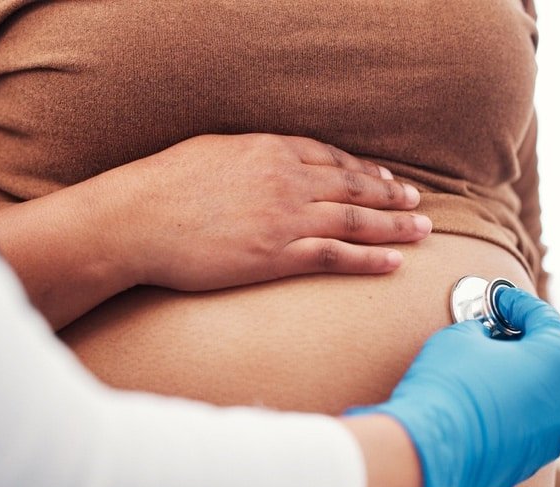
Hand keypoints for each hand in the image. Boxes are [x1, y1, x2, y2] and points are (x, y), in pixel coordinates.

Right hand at [80, 133, 430, 289]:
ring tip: (422, 232)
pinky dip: (369, 260)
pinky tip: (393, 263)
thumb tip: (263, 161)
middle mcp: (286, 180)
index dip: (362, 170)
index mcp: (269, 150)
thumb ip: (247, 156)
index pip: (330, 158)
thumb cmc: (161, 186)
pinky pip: (335, 256)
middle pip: (352, 187)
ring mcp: (284, 218)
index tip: (383, 178)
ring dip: (393, 227)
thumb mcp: (210, 152)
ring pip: (354, 221)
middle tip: (417, 202)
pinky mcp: (276, 256)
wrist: (138, 220)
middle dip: (390, 195)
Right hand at [346, 288, 559, 486]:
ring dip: (519, 376)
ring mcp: (554, 436)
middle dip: (523, 340)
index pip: (544, 318)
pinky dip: (510, 407)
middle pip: (550, 358)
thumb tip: (485, 338)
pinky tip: (482, 400)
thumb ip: (484, 330)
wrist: (429, 454)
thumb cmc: (447, 386)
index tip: (498, 298)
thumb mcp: (461, 336)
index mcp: (559, 360)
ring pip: (542, 394)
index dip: (516, 303)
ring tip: (486, 366)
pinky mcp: (532, 461)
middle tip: (495, 328)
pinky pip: (527, 423)